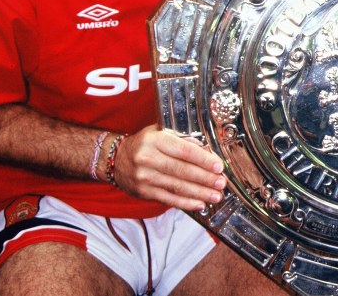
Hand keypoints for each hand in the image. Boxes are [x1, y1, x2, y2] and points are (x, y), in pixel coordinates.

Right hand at [110, 126, 226, 211]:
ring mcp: (145, 177)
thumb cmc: (143, 144)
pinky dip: (186, 203)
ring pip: (178, 187)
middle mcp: (148, 158)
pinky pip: (169, 199)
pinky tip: (200, 203)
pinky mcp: (144, 192)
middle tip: (221, 183)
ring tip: (216, 195)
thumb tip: (206, 149)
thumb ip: (181, 138)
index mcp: (155, 140)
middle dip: (205, 179)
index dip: (203, 160)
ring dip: (200, 193)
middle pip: (183, 171)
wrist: (115, 159)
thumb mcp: (159, 132)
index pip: (184, 151)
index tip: (218, 166)